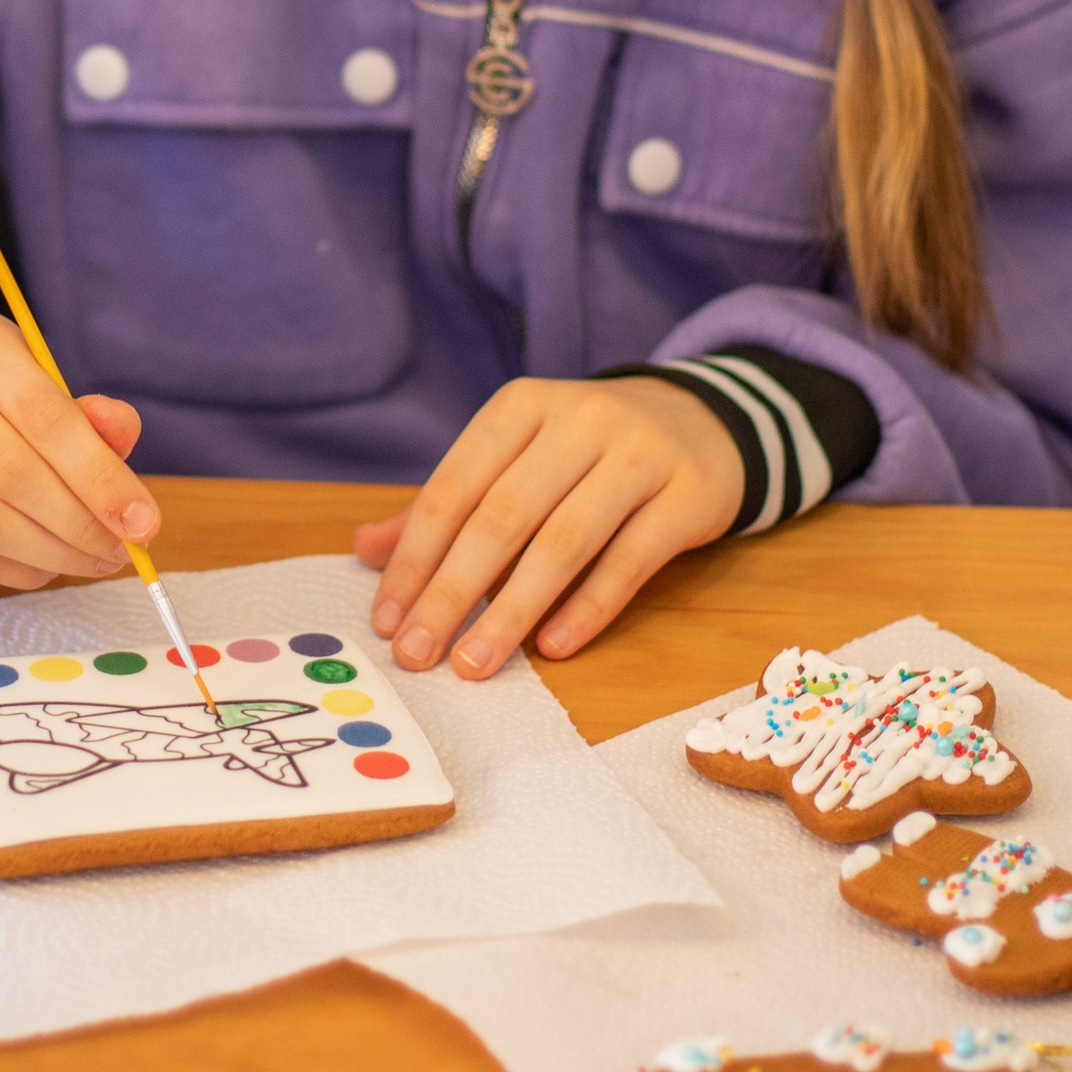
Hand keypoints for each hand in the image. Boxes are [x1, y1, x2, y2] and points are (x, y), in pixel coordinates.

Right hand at [0, 309, 157, 591]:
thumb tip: (122, 430)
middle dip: (78, 521)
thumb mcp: (48, 392)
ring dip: (51, 553)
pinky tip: (45, 563)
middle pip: (9, 469)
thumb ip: (90, 416)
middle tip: (120, 550)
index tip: (144, 521)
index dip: (98, 473)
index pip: (40, 410)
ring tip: (91, 559)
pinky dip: (16, 569)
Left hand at [357, 376, 741, 675]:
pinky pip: (630, 561)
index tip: (386, 620)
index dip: (414, 559)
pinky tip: (551, 647)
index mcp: (522, 407)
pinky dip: (587, 608)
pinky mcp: (688, 496)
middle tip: (417, 652)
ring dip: (511, 611)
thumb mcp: (519, 457)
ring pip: (563, 542)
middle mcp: (579, 421)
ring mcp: (639, 455)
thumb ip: (449, 504)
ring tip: (474, 663)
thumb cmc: (589, 451)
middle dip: (451, 593)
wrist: (706, 422)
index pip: (453, 489)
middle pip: (501, 517)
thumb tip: (366, 551)